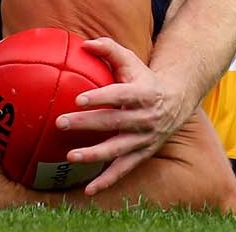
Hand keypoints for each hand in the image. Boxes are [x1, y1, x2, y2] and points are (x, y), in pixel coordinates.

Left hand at [56, 37, 192, 195]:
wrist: (175, 102)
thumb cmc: (144, 79)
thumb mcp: (132, 61)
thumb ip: (110, 49)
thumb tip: (84, 43)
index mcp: (143, 93)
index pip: (120, 95)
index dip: (100, 97)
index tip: (78, 99)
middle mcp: (145, 118)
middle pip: (113, 122)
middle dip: (86, 123)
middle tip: (60, 122)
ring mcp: (144, 139)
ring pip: (117, 149)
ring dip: (94, 155)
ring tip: (70, 156)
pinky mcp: (141, 154)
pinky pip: (123, 170)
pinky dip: (107, 181)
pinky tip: (88, 191)